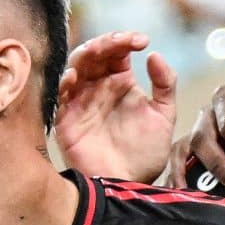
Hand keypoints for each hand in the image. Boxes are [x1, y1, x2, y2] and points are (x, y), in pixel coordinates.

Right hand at [54, 31, 177, 182]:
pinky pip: (60, 94)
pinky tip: (76, 76)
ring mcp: (81, 101)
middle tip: (123, 41)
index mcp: (120, 83)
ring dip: (86, 54)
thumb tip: (155, 55)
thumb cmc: (145, 153)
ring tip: (100, 49)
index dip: (126, 41)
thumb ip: (165, 85)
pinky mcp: (66, 119)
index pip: (117, 52)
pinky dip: (65, 82)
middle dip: (107, 42)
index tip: (142, 41)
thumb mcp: (164, 116)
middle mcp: (98, 88)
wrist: (130, 183)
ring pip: (76, 66)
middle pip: (95, 54)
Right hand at [181, 83, 224, 193]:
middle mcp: (208, 113)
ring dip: (194, 174)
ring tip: (205, 198)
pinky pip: (177, 159)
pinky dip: (177, 175)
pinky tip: (181, 194)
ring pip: (186, 149)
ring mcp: (197, 129)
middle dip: (220, 164)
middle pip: (203, 137)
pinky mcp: (191, 146)